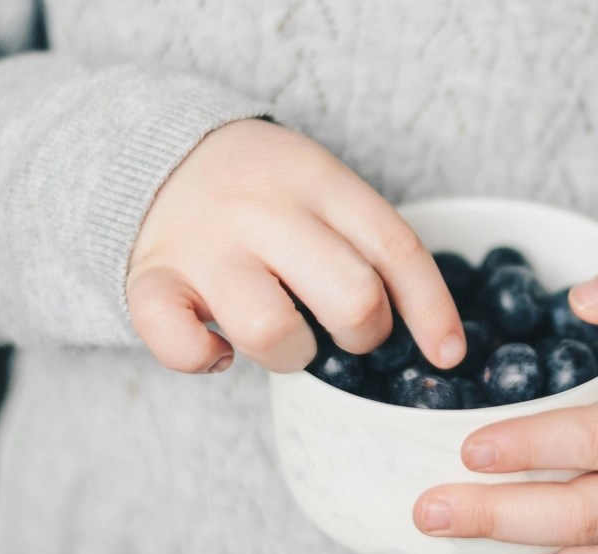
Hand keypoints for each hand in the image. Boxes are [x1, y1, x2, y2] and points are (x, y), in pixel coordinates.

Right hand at [126, 119, 463, 373]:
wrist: (156, 150)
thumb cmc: (264, 191)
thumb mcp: (323, 187)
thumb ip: (367, 242)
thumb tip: (437, 338)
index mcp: (318, 180)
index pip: (396, 250)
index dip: (432, 310)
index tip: (447, 354)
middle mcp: (263, 209)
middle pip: (352, 299)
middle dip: (364, 334)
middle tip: (347, 330)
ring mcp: (204, 245)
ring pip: (273, 332)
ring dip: (292, 356)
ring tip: (285, 339)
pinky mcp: (150, 279)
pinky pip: (180, 344)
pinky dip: (203, 359)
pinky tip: (219, 350)